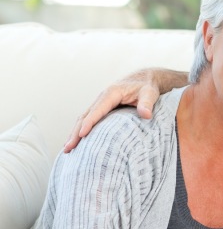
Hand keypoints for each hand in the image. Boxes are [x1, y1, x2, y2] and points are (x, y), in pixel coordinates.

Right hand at [63, 68, 184, 152]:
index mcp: (111, 93)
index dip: (89, 123)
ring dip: (74, 133)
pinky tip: (77, 141)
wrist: (145, 79)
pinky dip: (80, 130)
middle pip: (85, 116)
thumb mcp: (150, 94)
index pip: (97, 110)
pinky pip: (88, 119)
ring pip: (83, 118)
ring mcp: (100, 103)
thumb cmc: (147, 87)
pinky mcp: (102, 108)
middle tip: (67, 148)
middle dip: (75, 132)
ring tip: (67, 149)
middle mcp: (102, 98)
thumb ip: (147, 104)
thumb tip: (146, 115)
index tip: (82, 135)